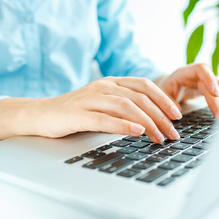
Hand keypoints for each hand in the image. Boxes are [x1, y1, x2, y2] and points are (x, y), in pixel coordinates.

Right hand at [0, 77, 182, 142]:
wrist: (40, 114)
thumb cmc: (76, 112)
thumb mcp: (104, 104)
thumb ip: (125, 107)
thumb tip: (153, 122)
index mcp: (112, 82)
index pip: (144, 85)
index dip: (163, 99)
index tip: (177, 114)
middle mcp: (103, 86)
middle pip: (139, 97)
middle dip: (160, 116)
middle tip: (173, 133)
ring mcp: (90, 98)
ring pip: (126, 107)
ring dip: (147, 123)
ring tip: (159, 137)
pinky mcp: (78, 113)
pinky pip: (105, 118)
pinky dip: (123, 126)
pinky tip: (137, 133)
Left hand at [154, 63, 218, 118]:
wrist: (165, 87)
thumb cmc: (162, 90)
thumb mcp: (160, 95)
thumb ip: (167, 102)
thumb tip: (177, 113)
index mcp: (185, 72)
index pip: (202, 69)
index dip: (210, 79)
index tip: (216, 94)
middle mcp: (198, 76)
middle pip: (215, 82)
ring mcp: (205, 82)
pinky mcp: (209, 90)